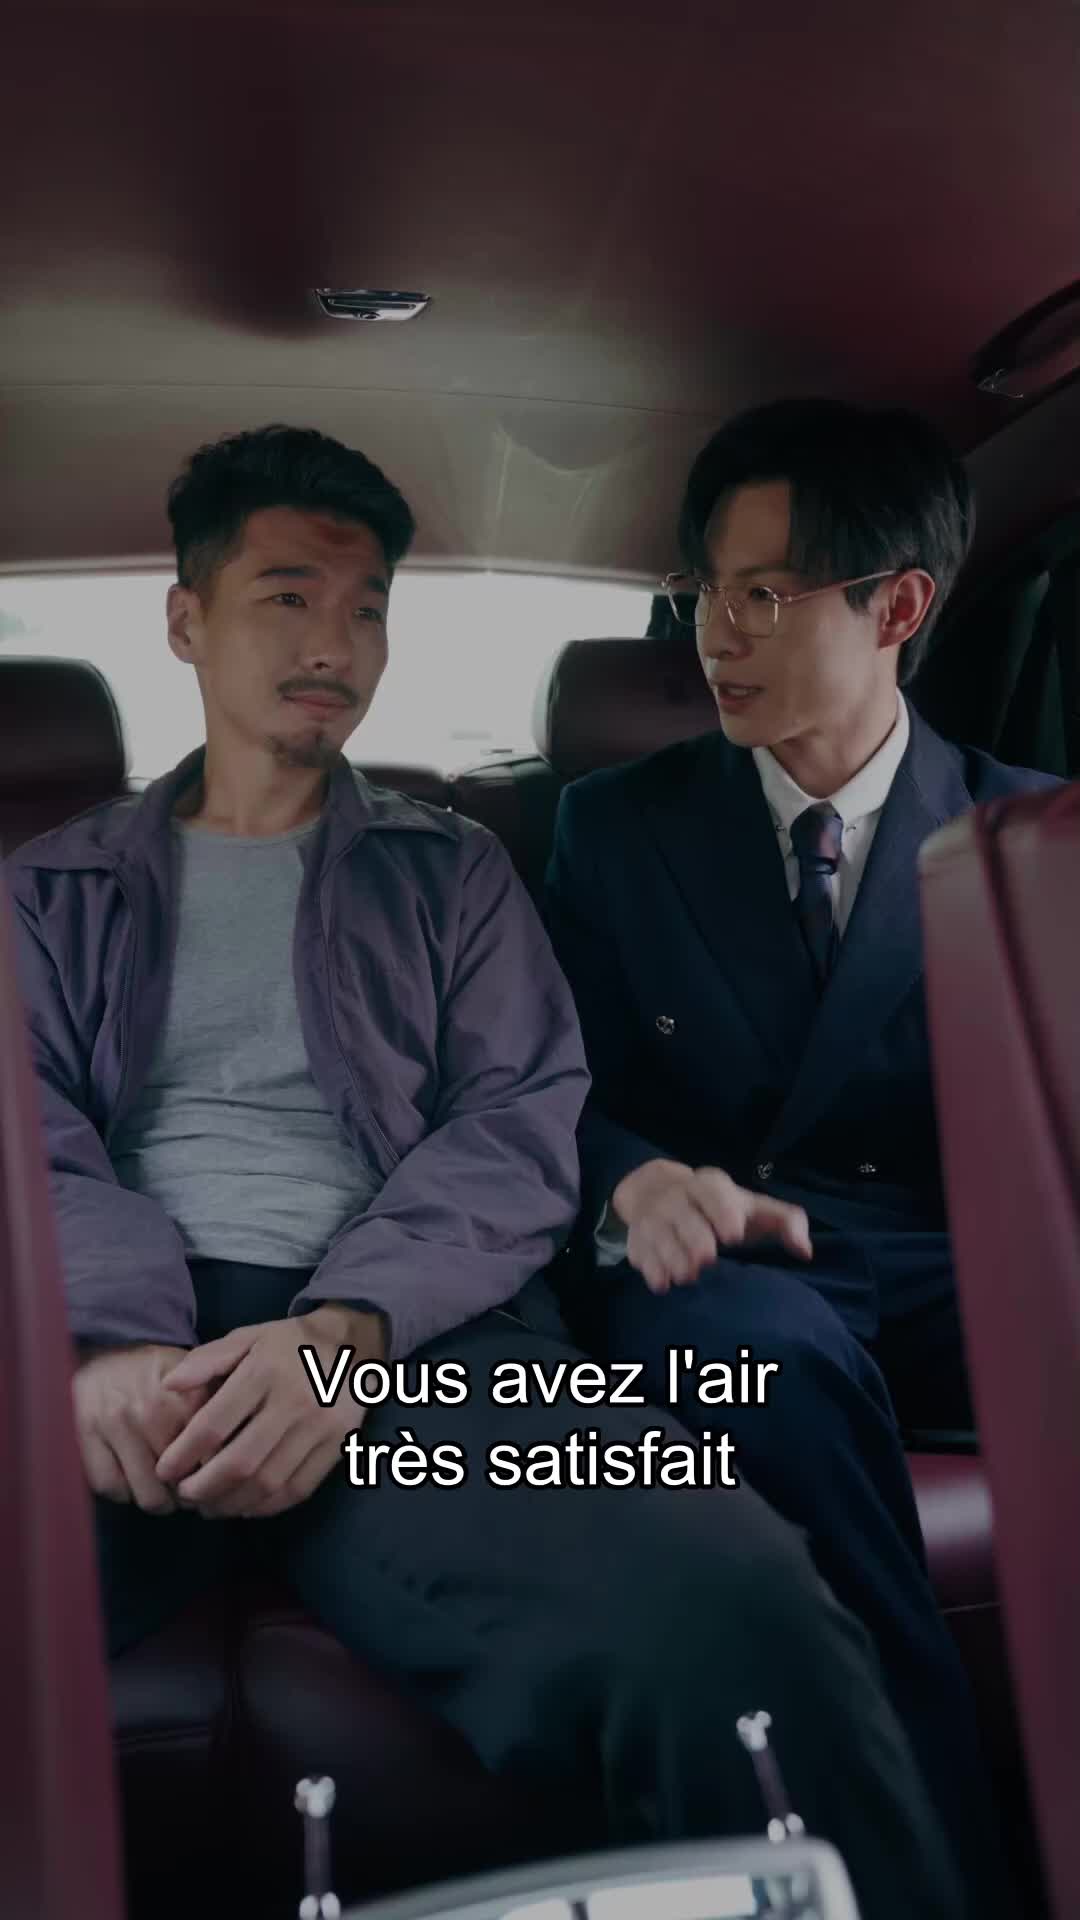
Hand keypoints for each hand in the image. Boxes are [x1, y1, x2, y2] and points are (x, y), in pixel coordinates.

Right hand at [72, 1343, 208, 1512]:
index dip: (218, 1476)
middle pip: (182, 1483)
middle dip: (191, 1493)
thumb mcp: (195, 1378)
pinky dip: (124, 1493)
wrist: (105, 1348)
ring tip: (165, 1493)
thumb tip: (241, 1450)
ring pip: (148, 1495)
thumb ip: (218, 1408)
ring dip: (160, 1500)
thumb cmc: (158, 1371)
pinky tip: (133, 1481)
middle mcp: (150, 1411)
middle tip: (191, 1491)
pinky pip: (111, 1488)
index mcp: (185, 1397)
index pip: (213, 1456)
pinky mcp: (84, 1436)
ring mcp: (115, 1425)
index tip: (218, 1481)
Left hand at [154, 1305, 384, 1518]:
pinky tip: (245, 1507)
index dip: (183, 1455)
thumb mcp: (245, 1338)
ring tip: (210, 1506)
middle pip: (240, 1462)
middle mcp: (293, 1401)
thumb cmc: (287, 1343)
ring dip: (232, 1503)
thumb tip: (168, 1386)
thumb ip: (205, 1360)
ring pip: (268, 1482)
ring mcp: (319, 1427)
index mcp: (263, 1372)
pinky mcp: (337, 1446)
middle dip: (204, 1488)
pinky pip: (297, 1489)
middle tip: (184, 1495)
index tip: (164, 1471)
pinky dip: (267, 1507)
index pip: (214, 1425)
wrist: (351, 1343)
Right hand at [612, 1158, 812, 1293]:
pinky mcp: (638, 1236)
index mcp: (709, 1186)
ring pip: (657, 1232)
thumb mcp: (754, 1208)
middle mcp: (677, 1197)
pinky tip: (662, 1284)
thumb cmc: (723, 1209)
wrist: (661, 1192)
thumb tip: (805, 1251)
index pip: (714, 1194)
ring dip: (670, 1255)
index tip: (733, 1235)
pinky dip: (648, 1267)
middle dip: (694, 1237)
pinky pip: (639, 1249)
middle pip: (682, 1214)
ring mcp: (653, 1216)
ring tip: (686, 1277)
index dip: (722, 1212)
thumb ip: (787, 1223)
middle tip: (706, 1262)